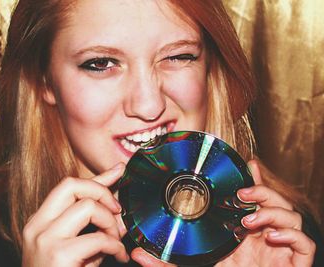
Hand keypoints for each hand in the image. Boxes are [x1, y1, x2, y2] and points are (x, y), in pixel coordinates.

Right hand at [21, 163, 129, 266]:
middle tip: (117, 211)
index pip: (68, 186)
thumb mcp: (77, 248)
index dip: (97, 176)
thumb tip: (119, 207)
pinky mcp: (58, 254)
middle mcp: (37, 226)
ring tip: (115, 241)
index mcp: (39, 222)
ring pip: (88, 206)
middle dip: (102, 192)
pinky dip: (115, 245)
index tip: (118, 170)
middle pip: (72, 185)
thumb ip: (93, 226)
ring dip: (110, 222)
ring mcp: (45, 240)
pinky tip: (118, 256)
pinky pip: (98, 237)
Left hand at [131, 160, 315, 266]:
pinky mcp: (295, 263)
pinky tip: (270, 236)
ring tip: (249, 218)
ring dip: (273, 211)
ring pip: (292, 216)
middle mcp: (262, 234)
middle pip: (274, 201)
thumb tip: (137, 253)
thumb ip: (166, 262)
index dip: (252, 180)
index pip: (252, 199)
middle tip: (241, 193)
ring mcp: (280, 248)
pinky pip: (305, 243)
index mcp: (241, 231)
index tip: (245, 164)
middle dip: (262, 191)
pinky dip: (292, 235)